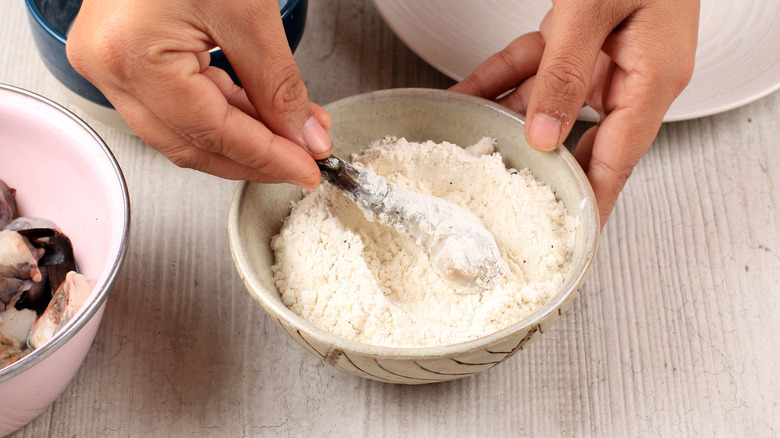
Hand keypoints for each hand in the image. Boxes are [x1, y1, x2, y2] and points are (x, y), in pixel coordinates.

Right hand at [66, 0, 332, 189]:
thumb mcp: (249, 11)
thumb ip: (279, 85)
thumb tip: (303, 137)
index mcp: (131, 55)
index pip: (211, 133)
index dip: (266, 159)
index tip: (307, 170)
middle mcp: (107, 65)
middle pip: (190, 143)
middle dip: (254, 157)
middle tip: (303, 159)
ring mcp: (109, 61)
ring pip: (183, 129)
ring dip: (242, 137)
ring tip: (292, 133)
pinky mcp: (123, 53)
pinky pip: (176, 102)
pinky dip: (223, 112)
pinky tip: (259, 114)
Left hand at [451, 0, 699, 226]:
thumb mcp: (595, 9)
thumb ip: (567, 72)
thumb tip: (544, 134)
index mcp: (650, 82)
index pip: (616, 163)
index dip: (591, 205)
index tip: (570, 240)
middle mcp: (628, 77)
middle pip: (579, 142)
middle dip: (538, 171)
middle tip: (504, 207)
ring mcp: (601, 59)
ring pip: (545, 105)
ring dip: (503, 122)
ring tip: (464, 148)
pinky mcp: (576, 39)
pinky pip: (532, 68)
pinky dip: (498, 79)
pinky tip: (465, 95)